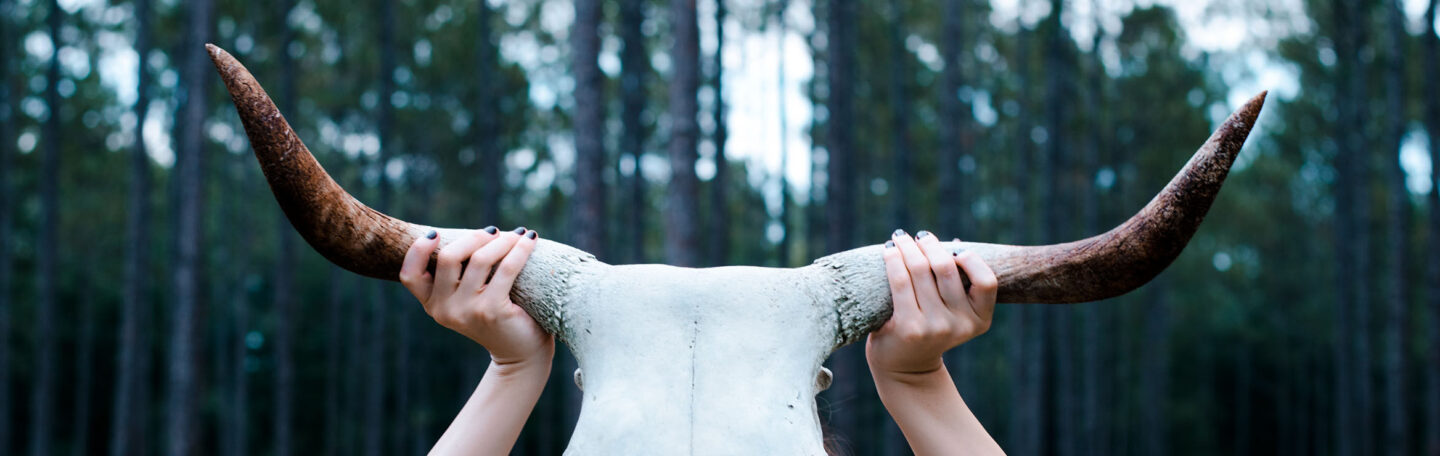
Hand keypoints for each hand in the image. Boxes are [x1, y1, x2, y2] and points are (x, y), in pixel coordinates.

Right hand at [399, 226, 553, 366]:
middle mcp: (444, 310)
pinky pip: (506, 269)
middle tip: (494, 232)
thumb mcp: (468, 298)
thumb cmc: (496, 316)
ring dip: (502, 241)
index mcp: (432, 304)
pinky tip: (529, 240)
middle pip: (449, 257)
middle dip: (474, 237)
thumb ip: (460, 274)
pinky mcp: (492, 311)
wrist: (520, 355)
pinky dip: (520, 250)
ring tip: (517, 235)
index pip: (410, 275)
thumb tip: (477, 232)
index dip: (417, 250)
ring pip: (479, 259)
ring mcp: (467, 312)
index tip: (435, 234)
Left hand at [866, 229, 997, 377]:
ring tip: (900, 238)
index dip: (971, 259)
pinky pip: (901, 282)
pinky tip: (889, 251)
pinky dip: (893, 260)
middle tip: (919, 236)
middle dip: (931, 245)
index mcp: (980, 320)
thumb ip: (956, 283)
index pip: (986, 281)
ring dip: (908, 247)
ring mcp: (936, 328)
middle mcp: (961, 325)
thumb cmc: (929, 327)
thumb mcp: (953, 311)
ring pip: (921, 271)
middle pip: (946, 269)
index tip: (954, 250)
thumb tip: (950, 241)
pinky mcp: (910, 328)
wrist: (905, 366)